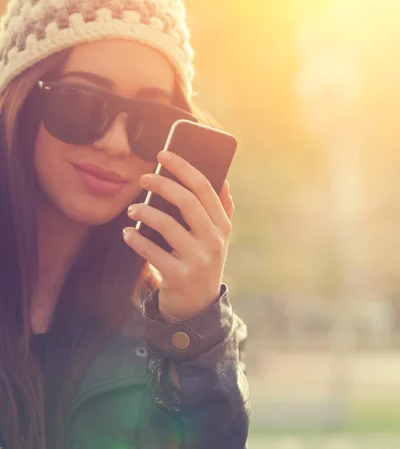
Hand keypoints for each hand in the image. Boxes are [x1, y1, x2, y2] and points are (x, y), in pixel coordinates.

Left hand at [123, 150, 233, 321]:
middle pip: (187, 201)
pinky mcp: (178, 276)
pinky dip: (136, 239)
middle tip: (143, 177)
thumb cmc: (203, 261)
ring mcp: (197, 259)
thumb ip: (221, 209)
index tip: (163, 154)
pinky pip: (151, 251)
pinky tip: (128, 233)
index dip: (183, 167)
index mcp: (222, 225)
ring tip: (132, 208)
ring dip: (144, 211)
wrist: (198, 306)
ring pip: (167, 224)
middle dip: (162, 183)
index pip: (205, 187)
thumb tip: (223, 179)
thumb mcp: (218, 237)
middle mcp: (213, 240)